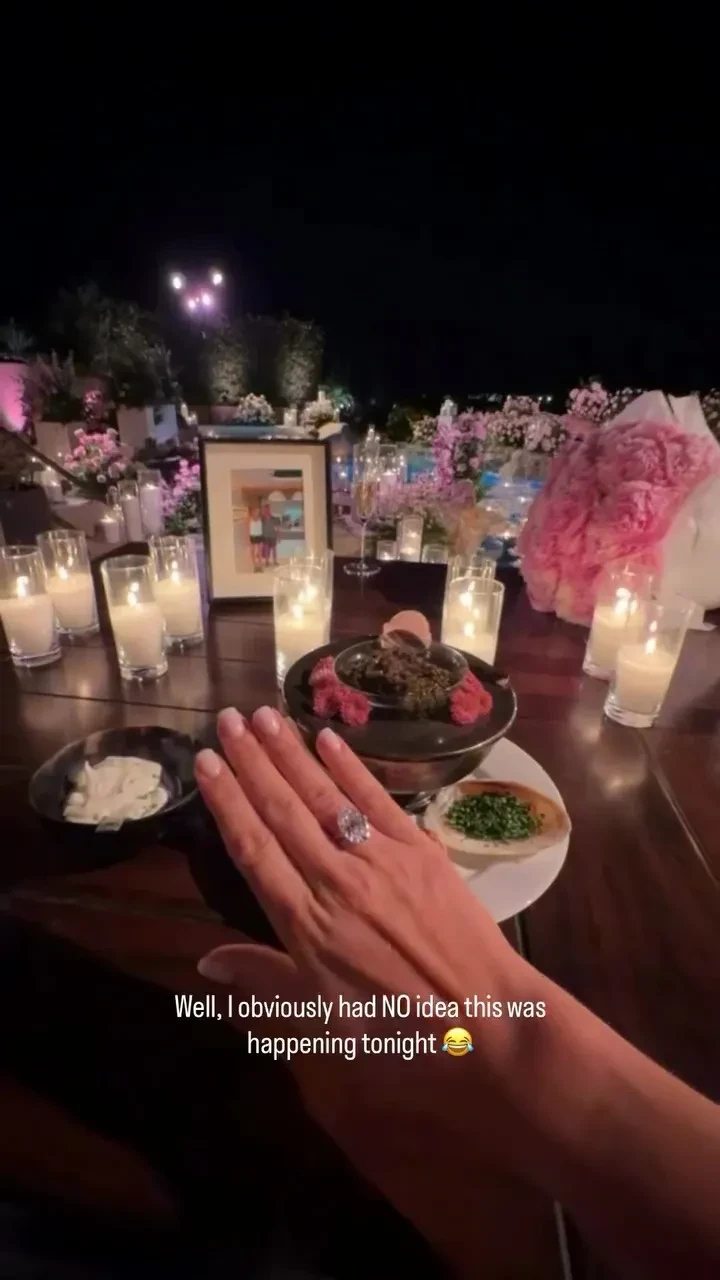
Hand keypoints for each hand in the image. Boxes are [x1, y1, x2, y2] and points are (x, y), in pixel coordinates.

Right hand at [194, 707, 540, 1268]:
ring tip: (264, 714)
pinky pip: (376, 801)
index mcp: (305, 925)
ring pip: (323, 797)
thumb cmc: (400, 1037)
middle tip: (227, 718)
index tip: (205, 762)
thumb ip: (264, 981)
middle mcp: (336, 881)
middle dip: (251, 762)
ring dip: (291, 753)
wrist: (488, 1024)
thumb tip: (205, 960)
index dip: (227, 802)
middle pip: (283, 811)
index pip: (253, 849)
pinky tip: (327, 738)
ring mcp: (380, 861)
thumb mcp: (322, 1022)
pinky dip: (349, 768)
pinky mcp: (421, 851)